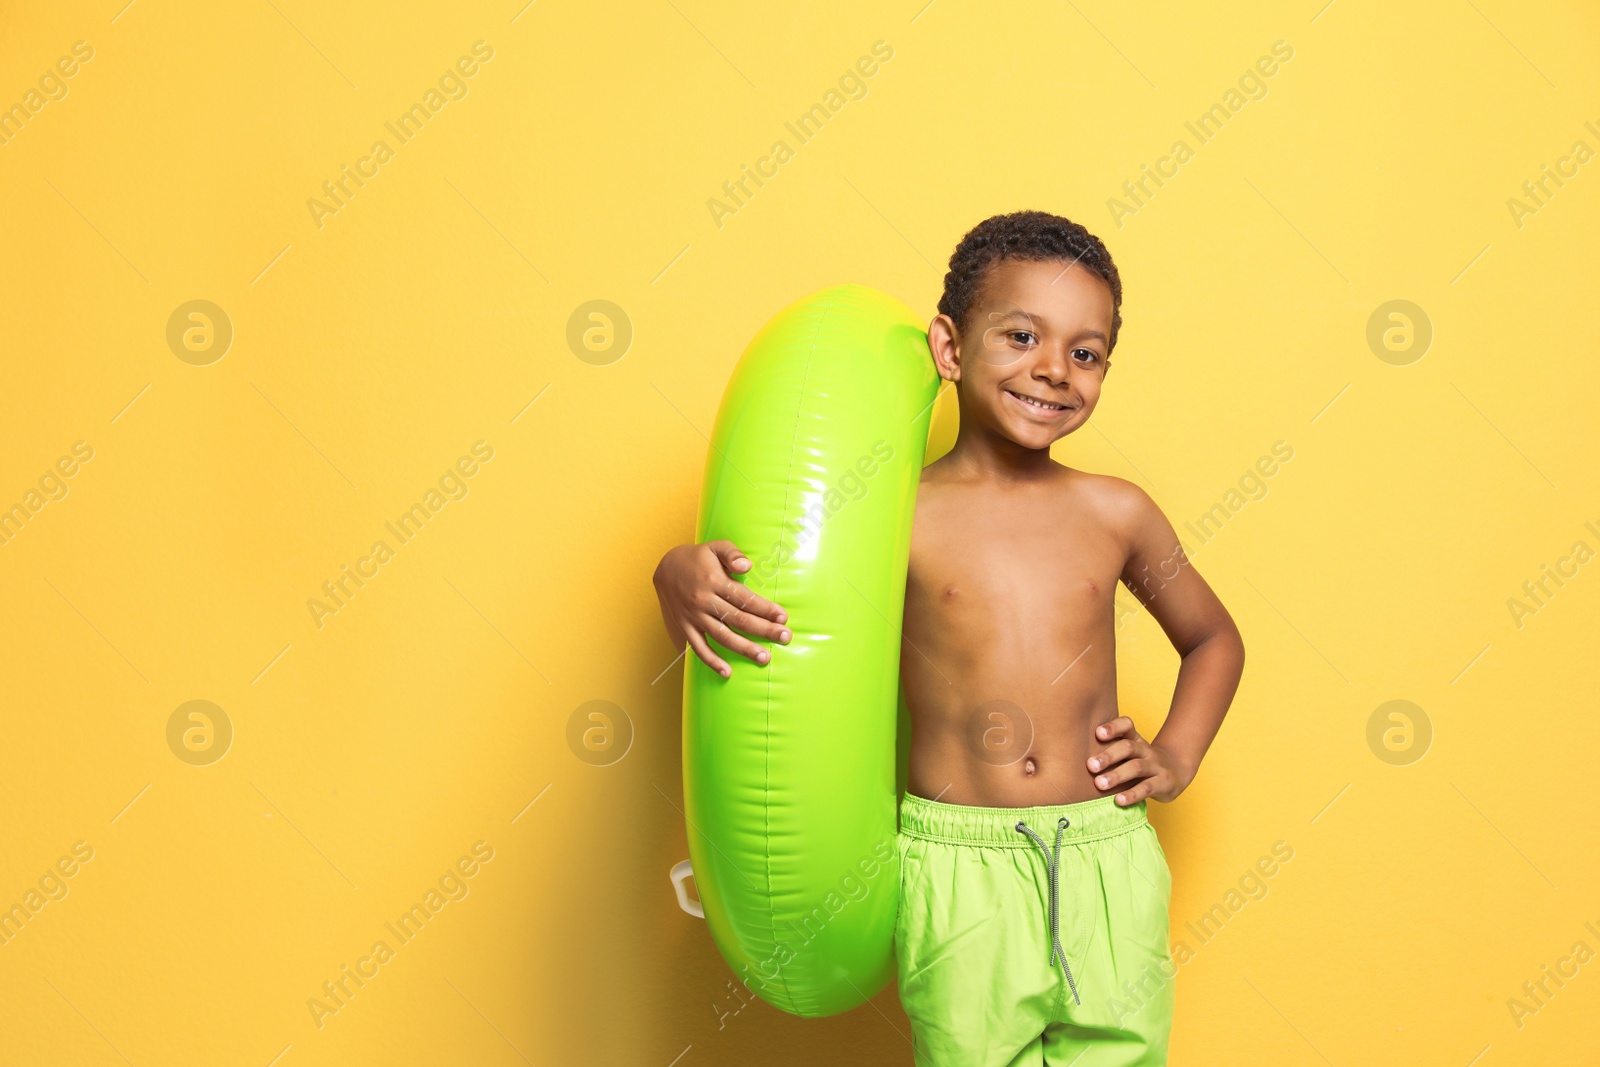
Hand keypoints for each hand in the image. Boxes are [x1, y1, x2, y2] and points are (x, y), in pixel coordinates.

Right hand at [652, 540, 789, 678]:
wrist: (665, 567)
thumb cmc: (697, 557)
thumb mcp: (715, 547)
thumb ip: (732, 554)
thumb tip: (747, 566)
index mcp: (714, 581)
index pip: (744, 598)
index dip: (765, 608)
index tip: (783, 617)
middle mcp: (704, 601)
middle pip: (738, 619)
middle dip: (764, 630)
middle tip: (785, 637)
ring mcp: (694, 616)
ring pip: (722, 636)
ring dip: (744, 648)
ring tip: (764, 658)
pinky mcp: (685, 627)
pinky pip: (698, 647)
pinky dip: (711, 661)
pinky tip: (727, 672)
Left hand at [1086, 716, 1192, 805]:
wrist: (1176, 771)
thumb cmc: (1141, 761)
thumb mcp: (1129, 751)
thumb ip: (1107, 750)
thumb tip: (1069, 756)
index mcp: (1135, 739)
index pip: (1126, 725)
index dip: (1113, 727)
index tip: (1097, 732)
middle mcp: (1145, 749)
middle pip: (1128, 747)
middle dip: (1108, 756)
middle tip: (1090, 765)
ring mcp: (1156, 765)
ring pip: (1136, 767)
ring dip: (1117, 775)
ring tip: (1100, 784)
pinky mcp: (1163, 782)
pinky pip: (1147, 788)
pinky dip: (1132, 794)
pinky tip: (1118, 800)